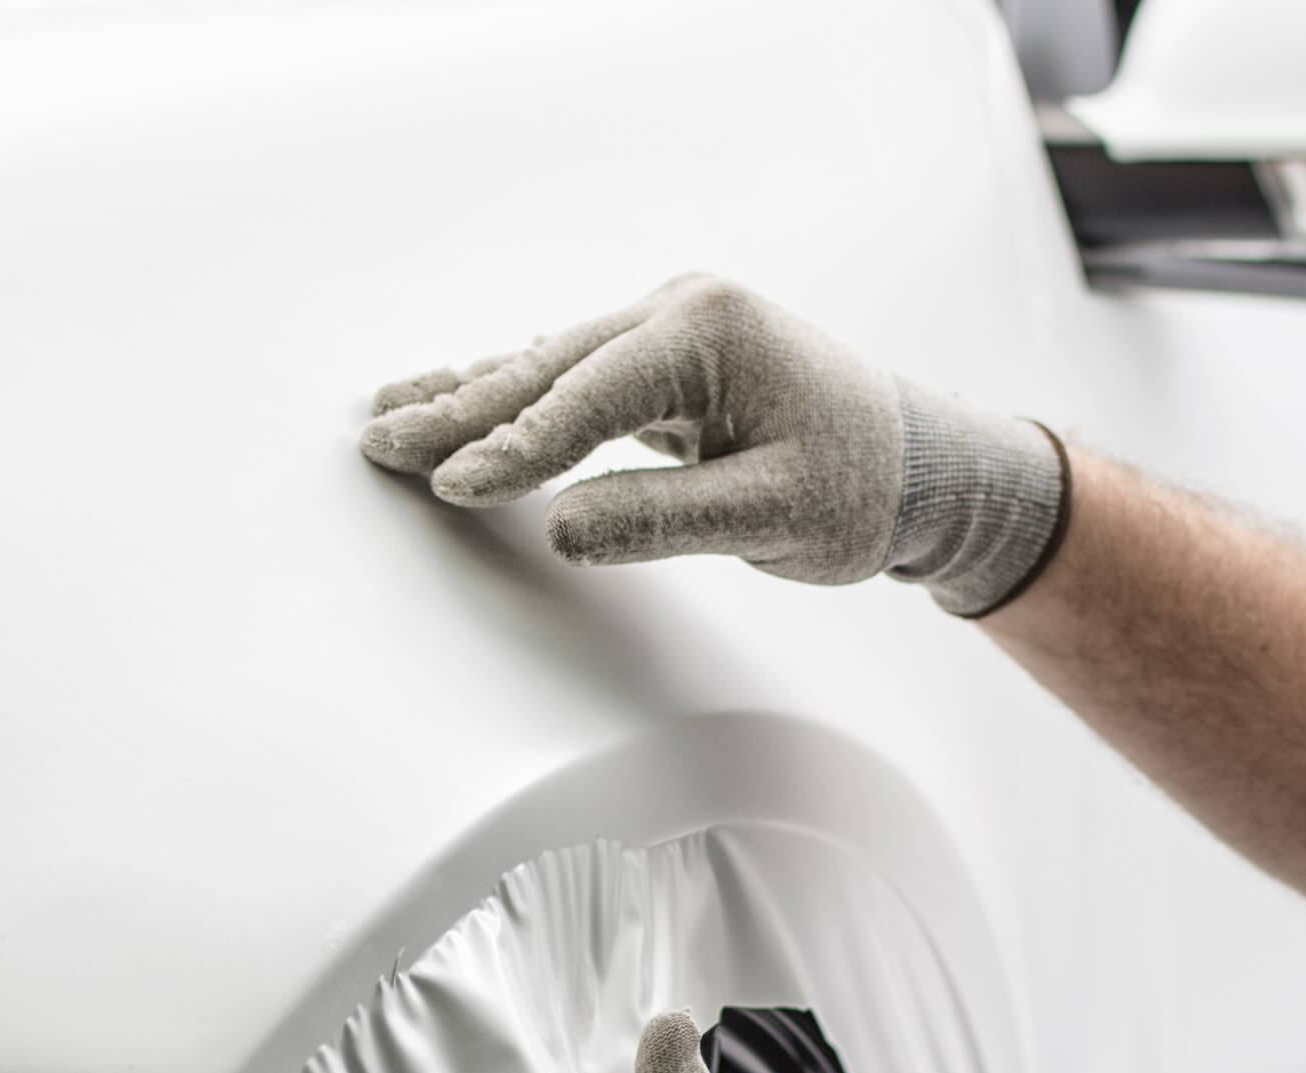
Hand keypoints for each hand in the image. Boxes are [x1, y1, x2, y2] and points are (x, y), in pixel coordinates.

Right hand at [360, 276, 1068, 614]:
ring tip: (388, 417)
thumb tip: (562, 528)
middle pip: (546, 368)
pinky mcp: (664, 359)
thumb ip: (661, 520)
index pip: (584, 399)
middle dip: (461, 411)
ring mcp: (670, 329)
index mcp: (709, 333)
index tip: (452, 485)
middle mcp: (682, 312)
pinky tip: (454, 401)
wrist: (925, 467)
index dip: (514, 447)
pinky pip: (569, 377)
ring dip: (468, 396)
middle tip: (380, 442)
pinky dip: (510, 394)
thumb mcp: (771, 518)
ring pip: (546, 366)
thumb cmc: (863, 489)